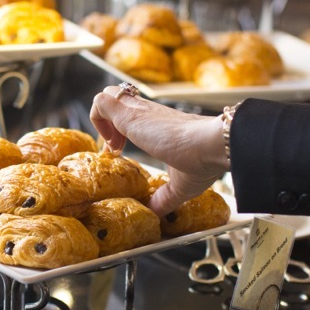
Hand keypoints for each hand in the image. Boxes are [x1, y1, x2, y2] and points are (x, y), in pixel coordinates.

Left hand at [90, 84, 226, 215]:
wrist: (211, 145)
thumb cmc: (202, 160)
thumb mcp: (180, 185)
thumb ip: (165, 198)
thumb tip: (155, 214)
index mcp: (157, 123)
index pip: (130, 112)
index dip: (118, 131)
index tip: (121, 153)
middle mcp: (146, 111)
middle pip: (116, 98)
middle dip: (108, 123)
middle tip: (116, 149)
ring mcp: (137, 109)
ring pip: (107, 95)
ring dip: (102, 121)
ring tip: (114, 147)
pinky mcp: (129, 113)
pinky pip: (101, 102)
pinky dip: (98, 120)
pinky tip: (113, 144)